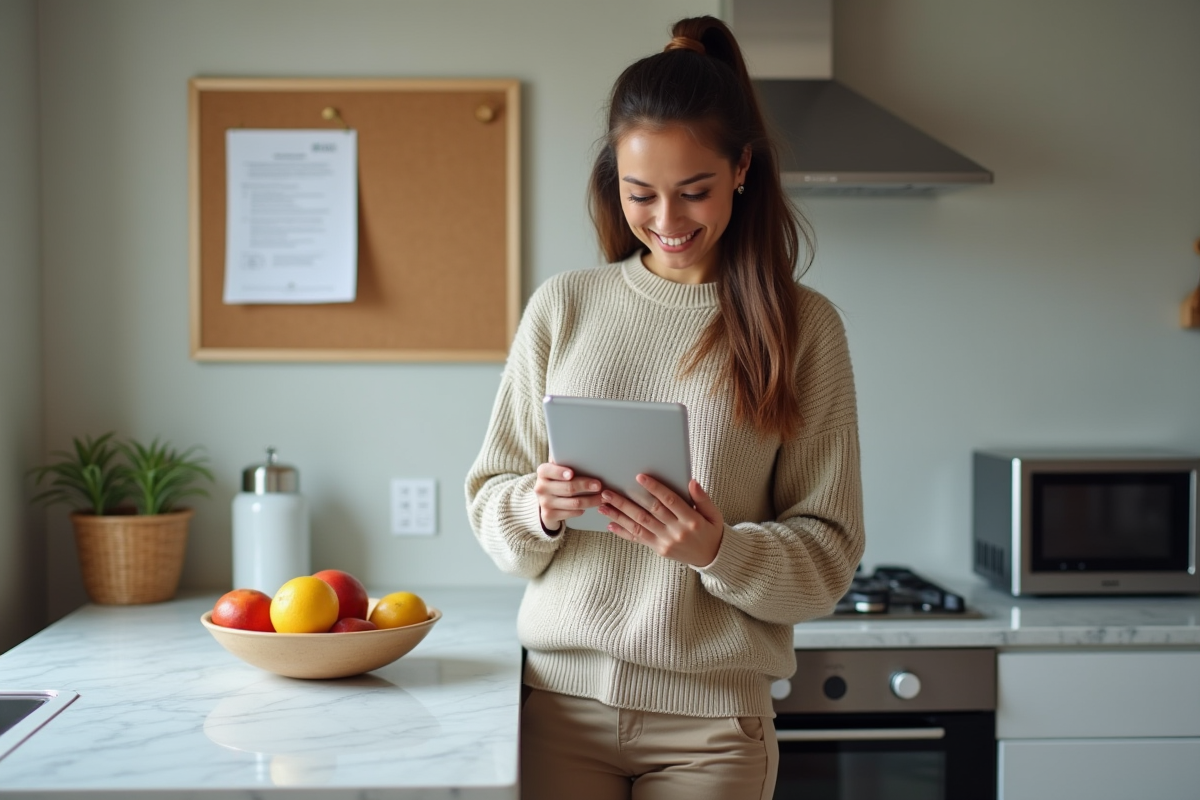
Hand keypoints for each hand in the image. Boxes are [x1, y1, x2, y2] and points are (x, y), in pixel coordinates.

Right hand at [534, 463, 603, 528]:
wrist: (547, 501)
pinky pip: (571, 513)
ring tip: (602, 497)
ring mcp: (545, 503)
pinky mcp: (549, 515)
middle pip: (567, 488)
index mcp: (543, 472)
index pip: (549, 470)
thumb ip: (565, 461)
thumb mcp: (557, 470)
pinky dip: (582, 510)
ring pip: (573, 503)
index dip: (560, 472)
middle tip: (598, 485)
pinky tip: (590, 506)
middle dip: (585, 486)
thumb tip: (582, 451)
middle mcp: (541, 487)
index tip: (572, 474)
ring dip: (590, 500)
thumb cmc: (557, 480)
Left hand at [598, 475, 724, 566]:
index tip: (639, 477)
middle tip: (608, 491)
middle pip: (649, 512)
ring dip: (619, 515)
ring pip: (639, 525)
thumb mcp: (714, 514)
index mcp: (691, 520)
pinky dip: (623, 532)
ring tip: (603, 505)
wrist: (712, 558)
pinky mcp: (659, 549)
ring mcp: (666, 542)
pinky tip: (610, 525)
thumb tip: (691, 482)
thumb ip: (703, 498)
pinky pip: (639, 539)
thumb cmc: (711, 531)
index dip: (654, 488)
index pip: (669, 501)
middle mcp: (676, 531)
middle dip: (627, 501)